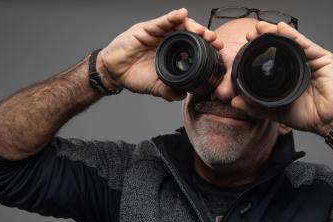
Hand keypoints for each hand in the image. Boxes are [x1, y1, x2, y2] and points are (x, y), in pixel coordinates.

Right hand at [97, 8, 223, 100]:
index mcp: (172, 52)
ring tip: (202, 30)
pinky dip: (172, 17)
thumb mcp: (155, 87)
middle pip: (190, 34)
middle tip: (214, 40)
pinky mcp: (146, 29)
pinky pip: (161, 22)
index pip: (193, 47)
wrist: (114, 73)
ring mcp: (158, 34)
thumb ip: (169, 90)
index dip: (206, 47)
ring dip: (192, 26)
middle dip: (204, 35)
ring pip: (178, 25)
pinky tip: (181, 15)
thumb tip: (184, 95)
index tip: (218, 50)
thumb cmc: (134, 75)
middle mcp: (167, 40)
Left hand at [231, 21, 332, 136]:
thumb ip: (256, 107)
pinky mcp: (324, 58)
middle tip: (251, 33)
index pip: (273, 60)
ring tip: (261, 28)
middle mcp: (300, 66)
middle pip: (281, 48)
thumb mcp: (276, 112)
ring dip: (276, 33)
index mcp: (289, 77)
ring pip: (292, 43)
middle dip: (265, 39)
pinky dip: (293, 36)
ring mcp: (312, 61)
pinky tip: (282, 29)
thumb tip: (235, 102)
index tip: (245, 46)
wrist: (328, 121)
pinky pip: (306, 44)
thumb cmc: (308, 116)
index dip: (260, 52)